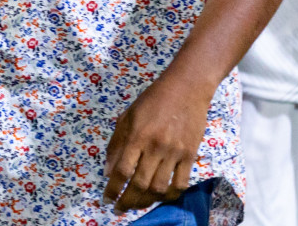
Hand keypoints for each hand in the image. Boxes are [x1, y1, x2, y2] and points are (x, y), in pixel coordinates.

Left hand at [102, 71, 214, 212]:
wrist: (186, 88)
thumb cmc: (153, 100)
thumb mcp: (127, 116)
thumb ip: (116, 144)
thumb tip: (107, 171)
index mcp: (136, 136)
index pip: (121, 171)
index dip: (112, 189)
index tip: (106, 200)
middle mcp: (155, 147)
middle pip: (139, 184)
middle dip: (127, 201)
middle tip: (120, 209)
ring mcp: (174, 152)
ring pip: (159, 188)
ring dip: (146, 202)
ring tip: (137, 205)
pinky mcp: (190, 155)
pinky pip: (180, 184)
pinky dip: (169, 195)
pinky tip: (160, 197)